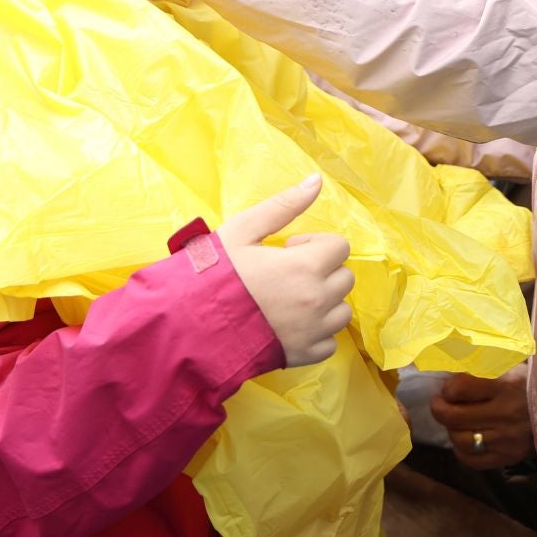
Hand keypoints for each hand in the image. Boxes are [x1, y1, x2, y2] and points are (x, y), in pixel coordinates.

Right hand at [220, 175, 353, 368]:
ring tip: (293, 299)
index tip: (289, 250)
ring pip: (342, 311)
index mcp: (306, 267)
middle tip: (290, 273)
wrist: (191, 325)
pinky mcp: (304, 355)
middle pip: (344, 278)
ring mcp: (313, 331)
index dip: (316, 244)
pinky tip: (293, 325)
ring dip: (325, 302)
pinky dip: (317, 334)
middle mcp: (317, 300)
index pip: (340, 247)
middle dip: (323, 270)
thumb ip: (284, 205)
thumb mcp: (243, 229)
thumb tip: (317, 180)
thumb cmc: (215, 274)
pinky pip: (329, 343)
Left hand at [432, 368, 534, 470]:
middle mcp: (507, 413)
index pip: (460, 388)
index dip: (448, 388)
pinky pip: (473, 460)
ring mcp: (508, 439)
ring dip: (451, 429)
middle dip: (439, 408)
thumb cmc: (529, 382)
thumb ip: (480, 363)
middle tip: (440, 403)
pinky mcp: (510, 457)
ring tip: (454, 421)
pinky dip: (461, 450)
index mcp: (507, 384)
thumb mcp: (509, 364)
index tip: (449, 387)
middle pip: (454, 417)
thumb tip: (447, 362)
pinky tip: (465, 439)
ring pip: (461, 440)